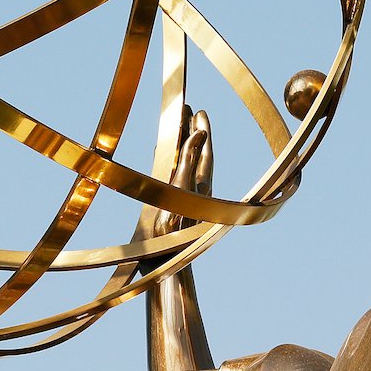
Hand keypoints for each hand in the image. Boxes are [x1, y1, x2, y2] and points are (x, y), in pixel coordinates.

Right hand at [149, 108, 212, 242]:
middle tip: (187, 111)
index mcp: (202, 182)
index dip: (202, 128)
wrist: (166, 260)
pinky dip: (171, 160)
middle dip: (192, 131)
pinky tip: (165, 157)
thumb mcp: (182, 189)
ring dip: (182, 143)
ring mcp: (185, 195)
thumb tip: (201, 133)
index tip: (199, 110)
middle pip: (195, 152)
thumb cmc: (174, 229)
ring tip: (178, 127)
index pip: (204, 148)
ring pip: (185, 162)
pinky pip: (174, 174)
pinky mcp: (174, 203)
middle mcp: (196, 187)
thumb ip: (189, 161)